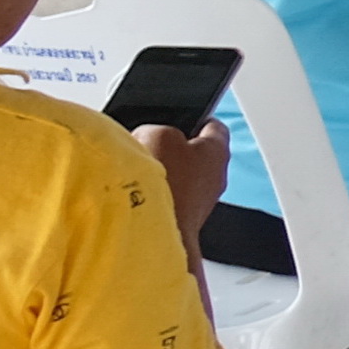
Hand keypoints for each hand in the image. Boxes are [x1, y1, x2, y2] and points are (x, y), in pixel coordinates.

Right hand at [137, 117, 227, 244]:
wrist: (151, 234)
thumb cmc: (164, 184)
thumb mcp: (155, 133)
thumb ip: (156, 127)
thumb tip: (149, 138)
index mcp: (217, 150)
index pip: (213, 125)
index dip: (194, 117)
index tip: (181, 115)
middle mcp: (214, 178)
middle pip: (191, 154)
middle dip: (167, 148)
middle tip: (145, 145)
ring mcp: (198, 203)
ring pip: (176, 179)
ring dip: (156, 176)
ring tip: (133, 175)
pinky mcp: (180, 221)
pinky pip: (165, 201)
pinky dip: (150, 197)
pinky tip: (130, 197)